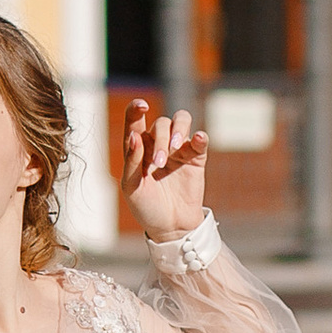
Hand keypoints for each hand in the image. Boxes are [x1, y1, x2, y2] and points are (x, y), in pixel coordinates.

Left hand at [121, 101, 211, 242]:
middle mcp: (157, 143)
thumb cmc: (146, 206)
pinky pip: (199, 140)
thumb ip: (131, 162)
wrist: (170, 226)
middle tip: (159, 163)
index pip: (135, 120)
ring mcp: (177, 149)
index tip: (141, 106)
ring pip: (180, 121)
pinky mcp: (195, 158)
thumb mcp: (132, 187)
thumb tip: (134, 136)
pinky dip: (200, 137)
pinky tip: (198, 139)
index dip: (136, 108)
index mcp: (138, 148)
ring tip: (174, 148)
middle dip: (160, 139)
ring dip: (178, 130)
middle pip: (160, 123)